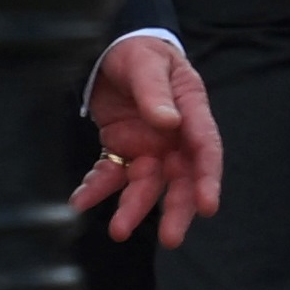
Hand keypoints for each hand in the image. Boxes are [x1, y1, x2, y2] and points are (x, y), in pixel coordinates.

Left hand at [74, 29, 224, 241]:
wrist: (112, 52)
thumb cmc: (140, 53)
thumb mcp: (145, 63)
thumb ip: (154, 91)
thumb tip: (168, 121)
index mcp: (190, 112)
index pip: (205, 150)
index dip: (208, 179)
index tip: (208, 206)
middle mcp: (173, 138)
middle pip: (180, 180)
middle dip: (176, 210)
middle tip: (171, 238)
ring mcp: (148, 148)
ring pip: (145, 186)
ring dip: (133, 208)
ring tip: (118, 230)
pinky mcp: (121, 152)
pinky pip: (110, 176)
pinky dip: (96, 189)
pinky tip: (81, 200)